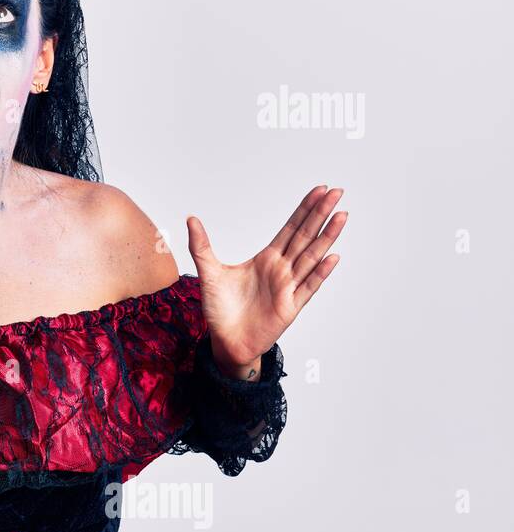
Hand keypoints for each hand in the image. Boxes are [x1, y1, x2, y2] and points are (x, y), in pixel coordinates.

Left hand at [186, 185, 346, 376]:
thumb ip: (201, 246)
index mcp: (267, 259)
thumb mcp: (208, 272)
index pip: (290, 229)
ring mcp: (288, 288)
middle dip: (320, 214)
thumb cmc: (220, 309)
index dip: (305, 210)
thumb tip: (191, 218)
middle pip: (305, 237)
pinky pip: (307, 288)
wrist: (225, 341)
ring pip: (311, 257)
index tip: (319, 190)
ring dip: (326, 237)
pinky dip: (319, 273)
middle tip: (337, 192)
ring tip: (341, 216)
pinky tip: (332, 257)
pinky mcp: (289, 308)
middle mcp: (282, 270)